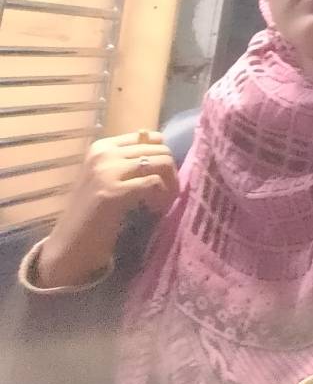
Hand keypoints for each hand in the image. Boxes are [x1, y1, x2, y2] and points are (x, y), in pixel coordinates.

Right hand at [35, 131, 178, 288]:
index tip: (162, 179)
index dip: (164, 158)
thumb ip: (130, 160)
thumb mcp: (110, 178)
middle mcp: (103, 153)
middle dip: (171, 174)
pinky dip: (162, 197)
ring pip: (162, 163)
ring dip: (170, 185)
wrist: (70, 245)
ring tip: (161, 203)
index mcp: (102, 147)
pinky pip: (154, 183)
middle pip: (160, 150)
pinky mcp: (113, 192)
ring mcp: (107, 171)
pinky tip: (154, 210)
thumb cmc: (93, 214)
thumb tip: (157, 139)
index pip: (151, 138)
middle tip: (166, 196)